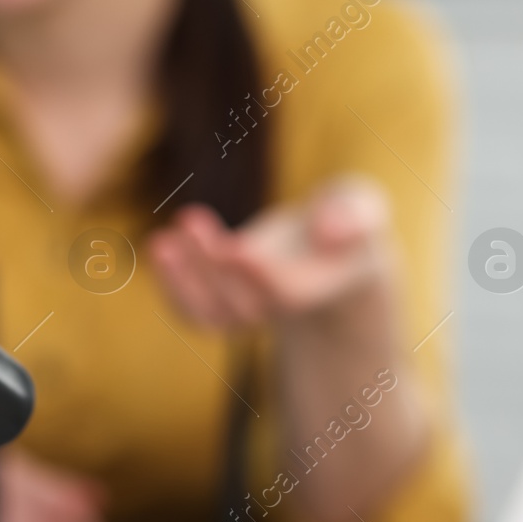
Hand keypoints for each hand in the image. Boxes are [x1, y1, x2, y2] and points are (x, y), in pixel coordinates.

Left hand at [149, 176, 393, 328]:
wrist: (331, 249)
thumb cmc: (346, 219)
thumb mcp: (362, 206)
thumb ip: (354, 216)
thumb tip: (328, 232)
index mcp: (319, 285)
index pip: (287, 294)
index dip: (261, 276)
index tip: (236, 248)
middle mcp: (282, 306)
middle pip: (243, 306)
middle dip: (211, 267)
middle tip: (188, 219)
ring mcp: (253, 309)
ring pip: (213, 315)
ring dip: (183, 281)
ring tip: (163, 241)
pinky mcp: (228, 303)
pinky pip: (196, 314)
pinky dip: (172, 288)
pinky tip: (160, 246)